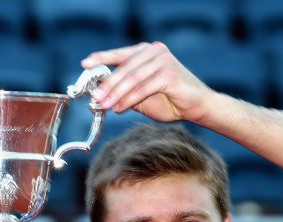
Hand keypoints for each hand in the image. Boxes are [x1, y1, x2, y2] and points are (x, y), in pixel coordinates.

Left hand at [81, 42, 213, 123]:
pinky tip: (119, 109)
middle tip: (94, 98)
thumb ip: (123, 92)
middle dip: (107, 85)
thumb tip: (99, 96)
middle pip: (124, 69)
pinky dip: (129, 100)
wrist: (198, 107)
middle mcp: (155, 51)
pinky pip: (143, 88)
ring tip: (103, 106)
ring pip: (132, 79)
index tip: (85, 64)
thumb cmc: (170, 100)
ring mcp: (164, 61)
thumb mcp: (141, 95)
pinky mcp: (170, 74)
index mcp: (147, 51)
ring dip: (115, 94)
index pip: (120, 54)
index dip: (102, 58)